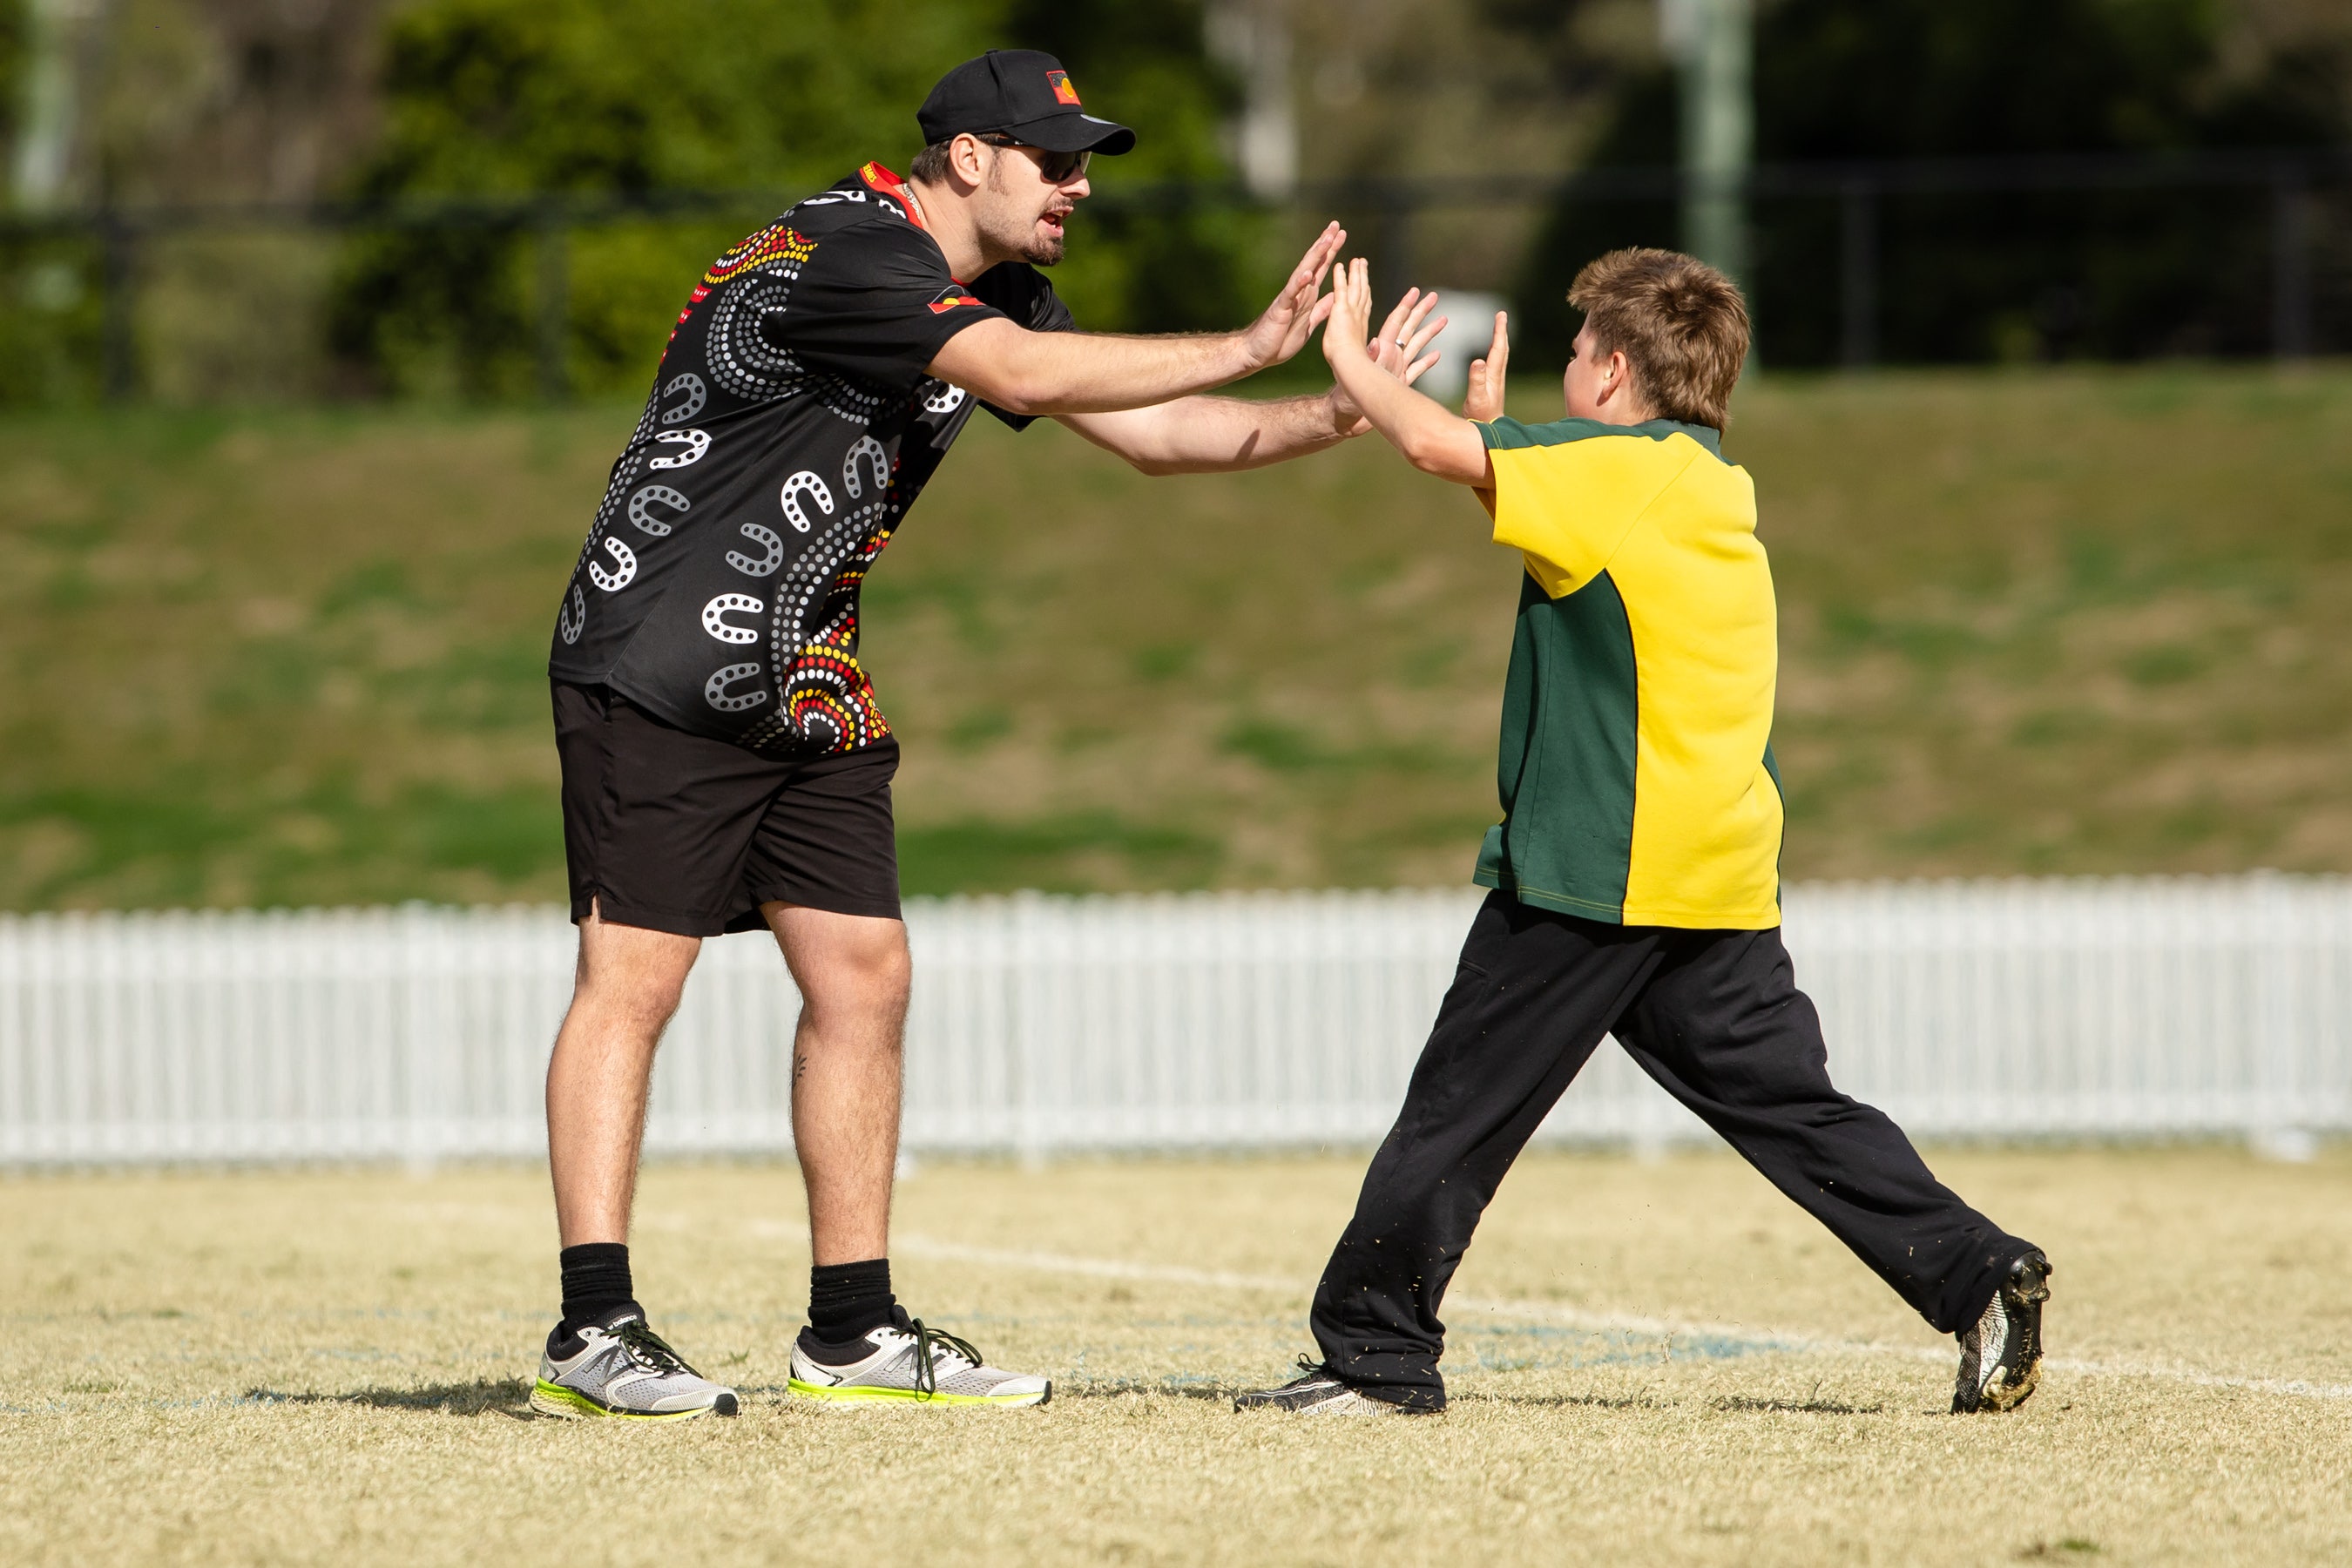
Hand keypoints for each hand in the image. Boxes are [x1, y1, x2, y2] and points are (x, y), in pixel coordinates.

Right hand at [1240, 222, 1346, 371]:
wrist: (1257, 353)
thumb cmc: (1279, 340)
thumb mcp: (1308, 325)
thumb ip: (1320, 310)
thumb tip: (1335, 296)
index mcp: (1307, 296)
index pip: (1321, 269)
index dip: (1331, 252)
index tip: (1341, 235)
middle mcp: (1299, 292)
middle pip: (1314, 263)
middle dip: (1325, 244)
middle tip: (1336, 225)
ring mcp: (1289, 298)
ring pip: (1303, 272)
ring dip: (1315, 256)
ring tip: (1326, 240)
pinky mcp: (1280, 309)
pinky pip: (1290, 294)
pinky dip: (1299, 283)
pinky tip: (1307, 273)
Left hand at [1319, 257, 1376, 370]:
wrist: (1348, 365)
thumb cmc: (1352, 367)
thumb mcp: (1359, 355)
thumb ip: (1368, 349)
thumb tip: (1376, 348)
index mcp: (1360, 326)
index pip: (1364, 305)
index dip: (1366, 293)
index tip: (1367, 284)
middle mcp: (1359, 315)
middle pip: (1362, 292)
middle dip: (1363, 277)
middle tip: (1362, 263)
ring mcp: (1351, 311)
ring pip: (1355, 286)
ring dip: (1355, 272)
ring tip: (1356, 260)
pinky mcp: (1341, 309)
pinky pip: (1340, 288)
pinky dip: (1340, 277)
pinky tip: (1339, 266)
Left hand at [1329, 286, 1447, 434]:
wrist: (1343, 420)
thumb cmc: (1343, 400)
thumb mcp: (1356, 377)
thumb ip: (1369, 360)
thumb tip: (1376, 343)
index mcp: (1379, 350)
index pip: (1395, 322)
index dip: (1405, 306)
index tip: (1416, 291)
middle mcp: (1389, 356)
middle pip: (1409, 328)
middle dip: (1421, 312)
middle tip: (1434, 296)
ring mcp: (1395, 369)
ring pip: (1416, 346)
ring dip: (1429, 333)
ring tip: (1444, 319)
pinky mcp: (1398, 385)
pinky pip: (1416, 370)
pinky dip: (1427, 362)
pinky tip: (1438, 355)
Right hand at [1462, 310, 1509, 421]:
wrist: (1488, 437)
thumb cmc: (1481, 420)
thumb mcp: (1475, 400)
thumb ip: (1476, 380)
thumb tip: (1478, 360)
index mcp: (1494, 377)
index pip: (1498, 349)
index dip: (1499, 331)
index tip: (1501, 314)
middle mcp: (1497, 378)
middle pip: (1502, 350)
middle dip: (1501, 332)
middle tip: (1500, 316)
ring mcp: (1495, 384)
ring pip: (1499, 358)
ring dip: (1498, 342)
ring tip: (1497, 331)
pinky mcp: (1491, 390)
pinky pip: (1493, 366)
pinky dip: (1493, 355)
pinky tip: (1488, 357)